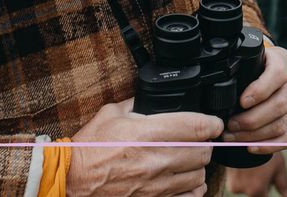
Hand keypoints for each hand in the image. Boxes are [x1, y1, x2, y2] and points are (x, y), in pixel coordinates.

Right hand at [66, 98, 221, 196]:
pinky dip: (191, 188)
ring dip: (197, 167)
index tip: (215, 123)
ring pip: (199, 176)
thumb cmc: (89, 147)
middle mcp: (155, 160)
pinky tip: (184, 180)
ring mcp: (155, 185)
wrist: (71, 180)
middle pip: (203, 152)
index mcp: (147, 133)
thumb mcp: (112, 113)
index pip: (196, 126)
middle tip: (198, 140)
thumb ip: (138, 104)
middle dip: (205, 144)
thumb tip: (156, 98)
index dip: (212, 123)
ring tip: (188, 160)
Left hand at [223, 44, 286, 153]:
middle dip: (251, 119)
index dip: (260, 90)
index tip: (241, 102)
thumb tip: (217, 90)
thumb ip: (238, 68)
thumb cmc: (250, 66)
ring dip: (254, 135)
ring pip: (281, 123)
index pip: (278, 74)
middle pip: (279, 104)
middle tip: (230, 125)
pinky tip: (251, 147)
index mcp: (281, 60)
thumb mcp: (245, 59)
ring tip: (233, 137)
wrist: (264, 69)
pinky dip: (269, 146)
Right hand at [225, 153, 286, 196]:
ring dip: (250, 179)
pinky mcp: (227, 178)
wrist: (243, 136)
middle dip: (259, 183)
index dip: (267, 187)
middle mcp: (243, 190)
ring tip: (254, 163)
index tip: (268, 178)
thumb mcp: (278, 166)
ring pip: (245, 186)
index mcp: (257, 191)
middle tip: (262, 167)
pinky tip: (246, 163)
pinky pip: (237, 180)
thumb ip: (283, 184)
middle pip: (254, 192)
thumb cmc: (265, 152)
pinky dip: (242, 174)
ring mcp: (233, 185)